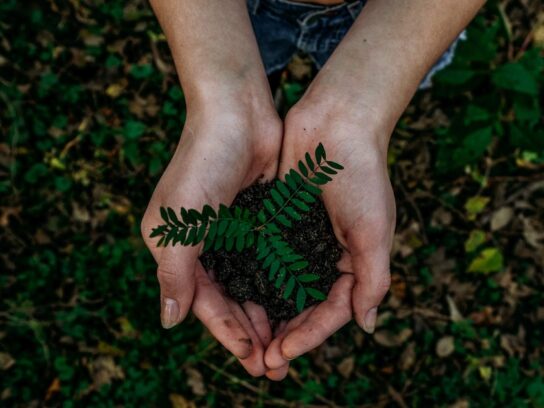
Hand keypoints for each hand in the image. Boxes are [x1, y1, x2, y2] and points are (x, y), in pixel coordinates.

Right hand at [141, 98, 281, 375]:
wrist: (236, 112)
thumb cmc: (202, 163)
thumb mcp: (180, 222)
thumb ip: (174, 273)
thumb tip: (169, 322)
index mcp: (176, 248)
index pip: (203, 302)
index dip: (226, 332)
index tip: (252, 358)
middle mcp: (203, 244)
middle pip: (228, 299)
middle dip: (249, 332)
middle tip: (274, 364)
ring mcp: (232, 232)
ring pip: (250, 285)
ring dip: (266, 313)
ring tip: (287, 343)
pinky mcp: (257, 219)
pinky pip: (268, 261)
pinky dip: (279, 284)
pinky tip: (296, 304)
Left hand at [263, 101, 395, 379]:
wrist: (337, 122)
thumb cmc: (362, 175)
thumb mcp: (375, 230)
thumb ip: (373, 278)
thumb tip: (367, 325)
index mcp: (353, 262)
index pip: (331, 311)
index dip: (309, 336)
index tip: (283, 353)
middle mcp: (325, 255)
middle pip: (304, 306)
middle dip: (285, 334)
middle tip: (262, 361)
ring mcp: (300, 239)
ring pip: (281, 287)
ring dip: (266, 314)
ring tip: (246, 340)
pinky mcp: (278, 221)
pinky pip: (265, 257)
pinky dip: (253, 278)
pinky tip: (235, 296)